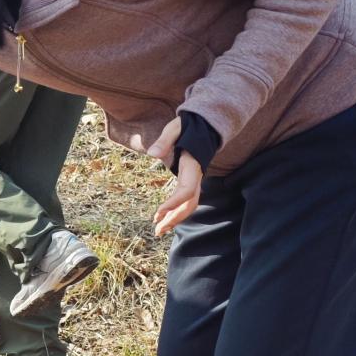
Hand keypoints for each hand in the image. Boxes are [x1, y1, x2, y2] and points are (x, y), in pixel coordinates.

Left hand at [146, 119, 201, 236]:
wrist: (203, 124)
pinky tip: (163, 219)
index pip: (187, 190)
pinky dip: (176, 211)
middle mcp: (196, 176)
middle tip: (157, 231)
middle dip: (175, 218)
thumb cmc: (187, 125)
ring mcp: (194, 179)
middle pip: (190, 203)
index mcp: (192, 166)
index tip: (158, 213)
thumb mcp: (174, 128)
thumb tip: (152, 153)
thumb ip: (165, 140)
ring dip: (175, 219)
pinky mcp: (190, 180)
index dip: (174, 203)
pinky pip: (186, 200)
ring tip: (158, 231)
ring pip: (189, 205)